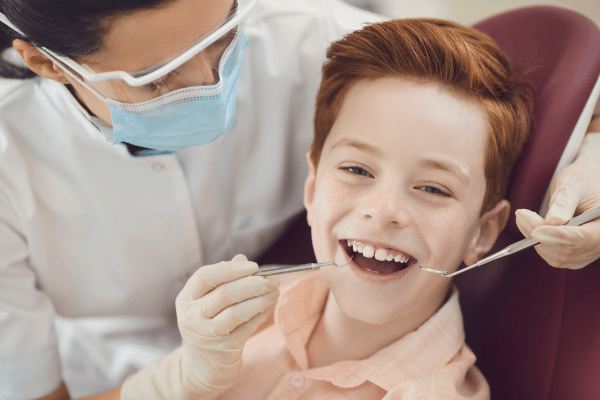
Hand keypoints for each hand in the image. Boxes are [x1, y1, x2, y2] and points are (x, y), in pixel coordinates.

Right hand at [120, 255, 278, 398]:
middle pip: (225, 293)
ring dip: (261, 299)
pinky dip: (261, 314)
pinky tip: (269, 306)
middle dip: (253, 283)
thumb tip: (242, 258)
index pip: (206, 276)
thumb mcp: (208, 299)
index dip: (232, 269)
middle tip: (273, 279)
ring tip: (275, 291)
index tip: (254, 266)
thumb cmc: (209, 321)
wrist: (202, 363)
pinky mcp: (224, 347)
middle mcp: (192, 316)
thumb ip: (223, 277)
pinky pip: (247, 327)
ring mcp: (207, 334)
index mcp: (186, 298)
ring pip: (237, 312)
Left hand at [515, 132, 599, 268]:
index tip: (535, 232)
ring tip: (525, 217)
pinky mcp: (576, 257)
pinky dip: (539, 244)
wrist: (584, 187)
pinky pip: (554, 258)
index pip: (584, 237)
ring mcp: (590, 252)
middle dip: (541, 235)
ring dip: (536, 240)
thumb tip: (553, 222)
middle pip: (569, 249)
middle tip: (521, 215)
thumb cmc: (580, 181)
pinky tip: (532, 227)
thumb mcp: (572, 184)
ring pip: (559, 257)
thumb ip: (563, 203)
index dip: (558, 236)